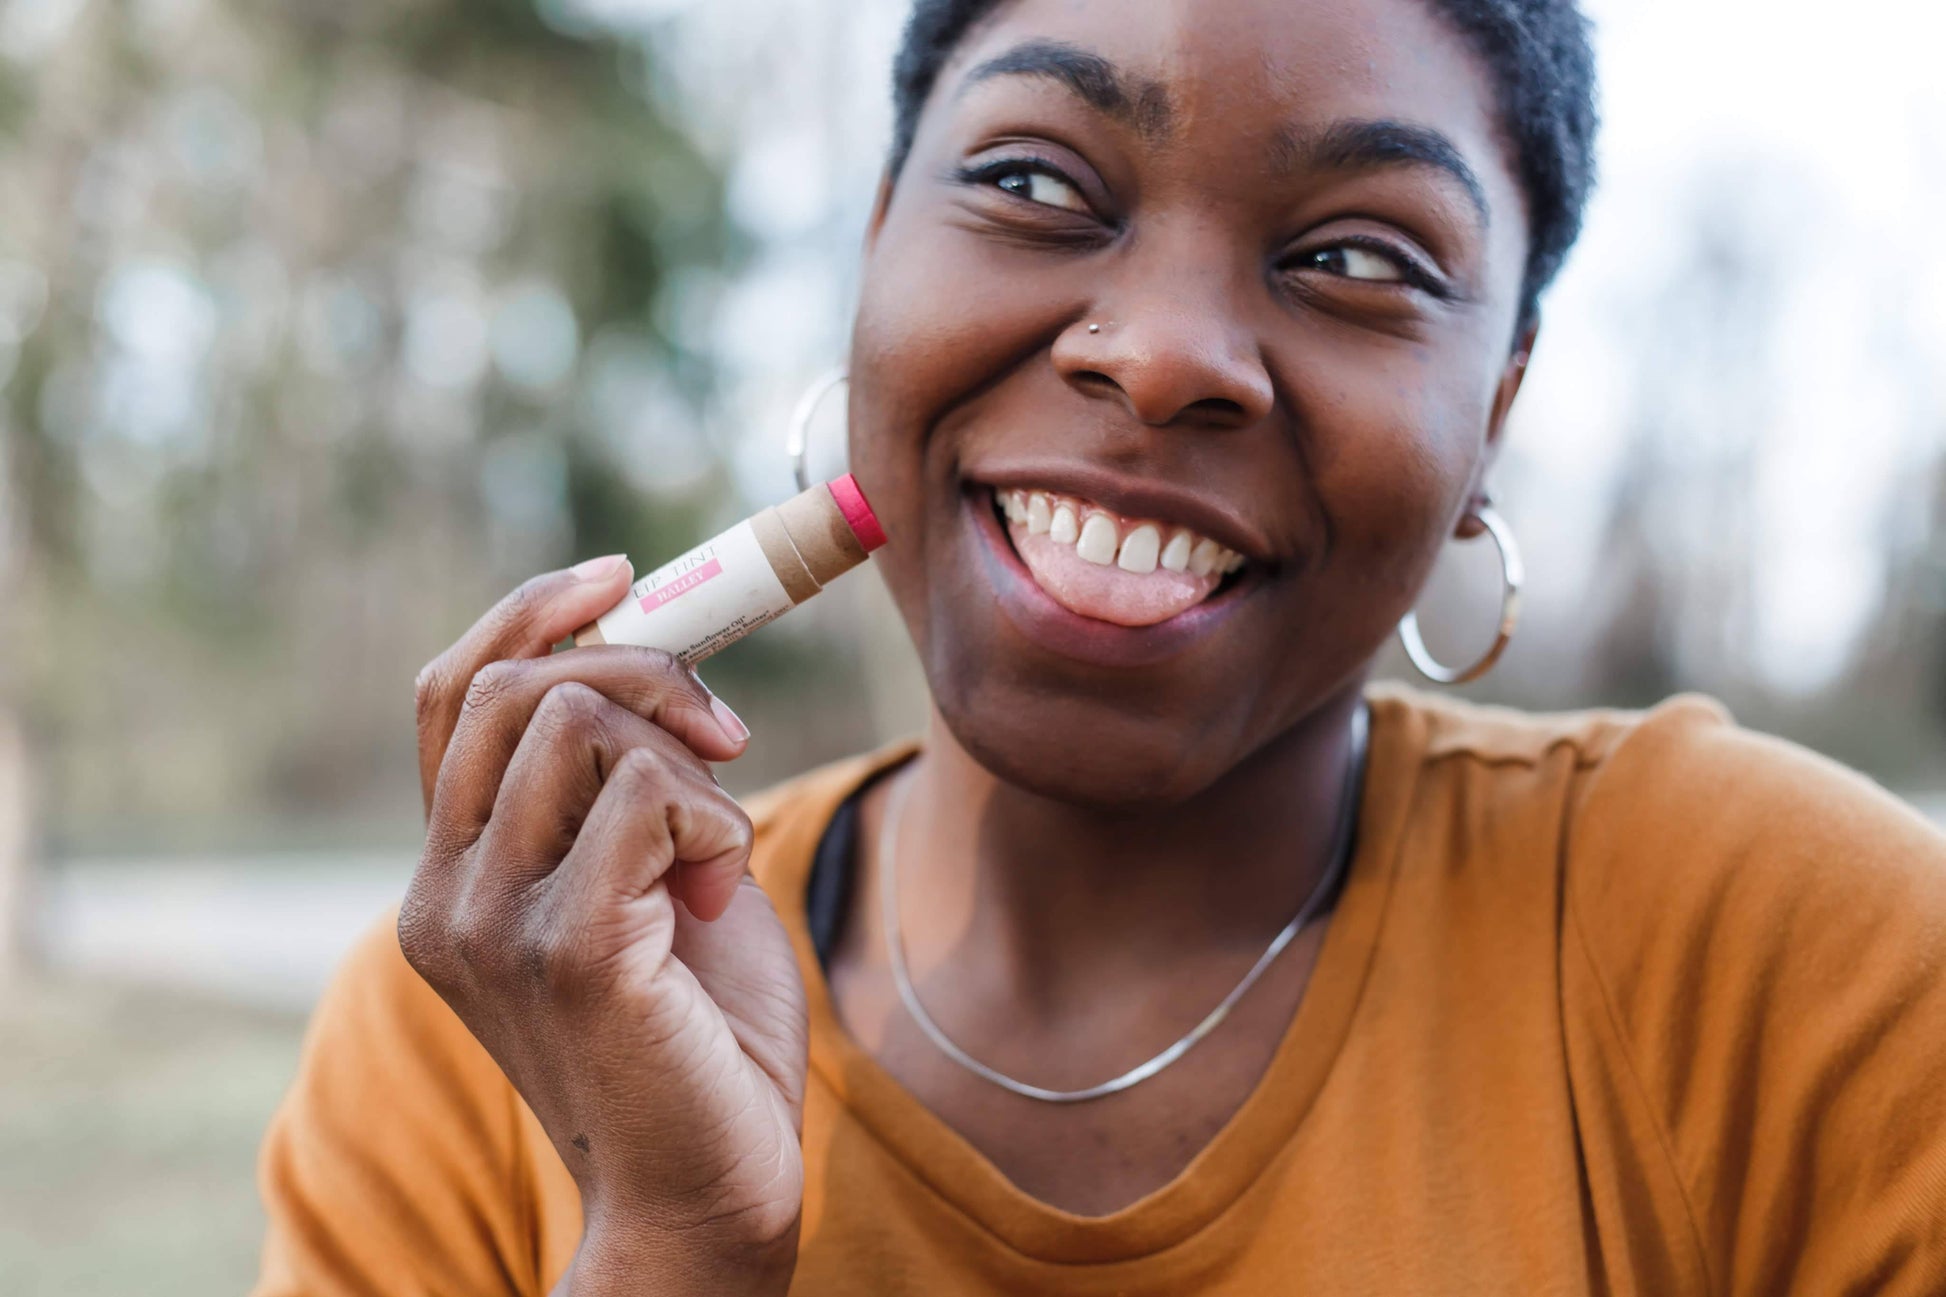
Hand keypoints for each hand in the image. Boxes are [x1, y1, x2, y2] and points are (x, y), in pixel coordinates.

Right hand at [401, 558, 807, 1292]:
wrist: (710, 1188)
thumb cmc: (696, 1036)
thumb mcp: (650, 881)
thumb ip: (626, 786)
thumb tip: (662, 662)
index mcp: (453, 873)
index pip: (452, 693)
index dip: (532, 612)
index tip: (623, 575)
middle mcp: (443, 893)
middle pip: (512, 685)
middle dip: (641, 666)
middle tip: (727, 732)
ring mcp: (490, 923)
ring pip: (574, 722)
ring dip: (683, 760)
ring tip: (717, 854)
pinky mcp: (564, 950)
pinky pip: (640, 796)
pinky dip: (708, 816)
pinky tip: (720, 892)